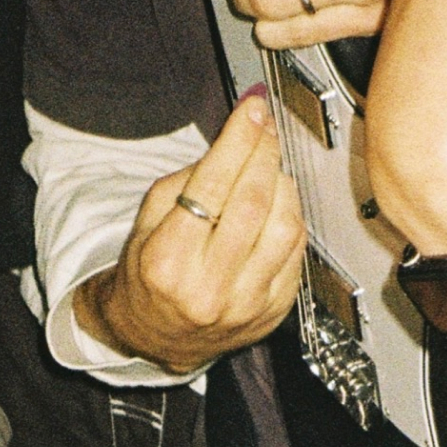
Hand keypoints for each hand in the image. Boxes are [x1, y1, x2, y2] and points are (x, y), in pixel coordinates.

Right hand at [75, 91, 305, 370]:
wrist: (156, 336)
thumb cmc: (150, 272)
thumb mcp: (149, 219)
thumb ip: (190, 178)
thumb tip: (239, 136)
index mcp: (168, 261)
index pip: (212, 187)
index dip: (238, 141)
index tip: (252, 110)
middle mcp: (208, 287)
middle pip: (253, 203)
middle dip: (263, 153)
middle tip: (265, 127)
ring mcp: (245, 305)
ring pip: (284, 227)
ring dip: (283, 185)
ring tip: (268, 170)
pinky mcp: (272, 313)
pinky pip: (297, 254)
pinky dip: (292, 219)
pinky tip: (278, 206)